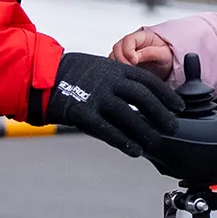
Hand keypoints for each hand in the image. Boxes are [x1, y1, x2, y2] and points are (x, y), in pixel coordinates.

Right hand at [29, 51, 183, 156]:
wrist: (37, 75)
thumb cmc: (69, 73)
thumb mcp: (98, 66)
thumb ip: (118, 79)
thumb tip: (140, 94)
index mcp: (115, 68)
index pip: (148, 81)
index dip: (166, 95)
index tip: (179, 106)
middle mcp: (109, 81)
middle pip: (144, 98)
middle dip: (162, 113)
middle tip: (173, 127)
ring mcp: (96, 97)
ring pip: (129, 116)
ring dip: (146, 131)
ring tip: (157, 142)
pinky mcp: (82, 113)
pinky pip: (108, 130)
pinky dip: (124, 141)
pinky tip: (135, 150)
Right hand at [111, 28, 174, 77]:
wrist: (168, 63)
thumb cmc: (167, 56)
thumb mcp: (163, 54)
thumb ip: (150, 52)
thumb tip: (136, 56)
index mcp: (143, 37)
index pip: (128, 39)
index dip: (128, 50)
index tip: (135, 61)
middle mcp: (132, 43)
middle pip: (117, 47)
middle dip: (121, 58)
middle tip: (131, 68)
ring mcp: (126, 51)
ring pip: (114, 55)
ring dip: (118, 63)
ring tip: (129, 71)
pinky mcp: (123, 60)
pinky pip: (114, 62)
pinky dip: (116, 68)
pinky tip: (125, 73)